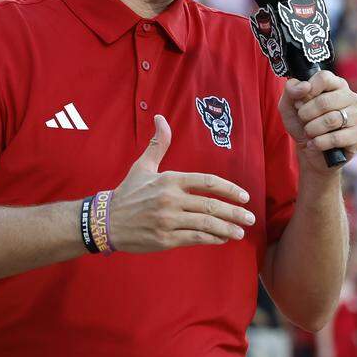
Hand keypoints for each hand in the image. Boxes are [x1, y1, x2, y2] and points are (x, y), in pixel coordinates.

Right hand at [109, 115, 255, 251]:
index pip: (207, 182)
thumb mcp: (143, 166)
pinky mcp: (164, 239)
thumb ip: (159, 144)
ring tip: (241, 231)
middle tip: (251, 217)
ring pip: (206, 224)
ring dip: (227, 228)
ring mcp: (168, 220)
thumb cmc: (128, 193)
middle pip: (211, 205)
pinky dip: (211, 239)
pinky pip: (194, 238)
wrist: (106, 221)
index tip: (244, 196)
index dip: (229, 189)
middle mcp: (170, 199)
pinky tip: (222, 239)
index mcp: (169, 179)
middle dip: (235, 212)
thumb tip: (161, 118)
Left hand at [278, 71, 356, 171]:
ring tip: (308, 133)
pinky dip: (319, 143)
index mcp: (336, 85)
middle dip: (306, 114)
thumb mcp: (289, 106)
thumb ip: (291, 90)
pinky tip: (314, 144)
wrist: (311, 152)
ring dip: (312, 129)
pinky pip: (336, 138)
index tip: (299, 102)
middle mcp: (351, 97)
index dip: (308, 90)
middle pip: (325, 101)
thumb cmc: (302, 125)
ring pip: (331, 120)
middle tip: (303, 121)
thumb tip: (305, 86)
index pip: (324, 78)